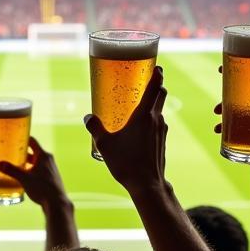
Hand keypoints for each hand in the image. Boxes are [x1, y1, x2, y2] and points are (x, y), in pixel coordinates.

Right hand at [0, 136, 69, 209]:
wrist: (56, 203)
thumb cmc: (42, 188)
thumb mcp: (24, 178)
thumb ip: (11, 170)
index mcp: (43, 156)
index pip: (32, 141)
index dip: (23, 139)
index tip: (13, 139)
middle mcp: (48, 160)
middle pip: (32, 153)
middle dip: (21, 154)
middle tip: (9, 155)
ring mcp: (50, 169)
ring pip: (35, 163)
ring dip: (25, 164)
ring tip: (14, 167)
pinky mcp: (50, 178)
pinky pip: (38, 171)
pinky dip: (30, 171)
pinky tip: (23, 178)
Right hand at [85, 66, 167, 194]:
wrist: (147, 185)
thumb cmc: (126, 163)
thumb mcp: (104, 144)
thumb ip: (95, 128)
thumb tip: (87, 117)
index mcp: (144, 115)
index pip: (155, 86)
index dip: (157, 73)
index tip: (157, 66)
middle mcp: (156, 119)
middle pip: (161, 94)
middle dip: (156, 84)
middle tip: (146, 79)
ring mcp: (161, 131)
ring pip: (160, 110)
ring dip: (152, 104)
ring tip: (136, 106)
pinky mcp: (162, 141)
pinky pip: (157, 124)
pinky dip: (151, 119)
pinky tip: (138, 128)